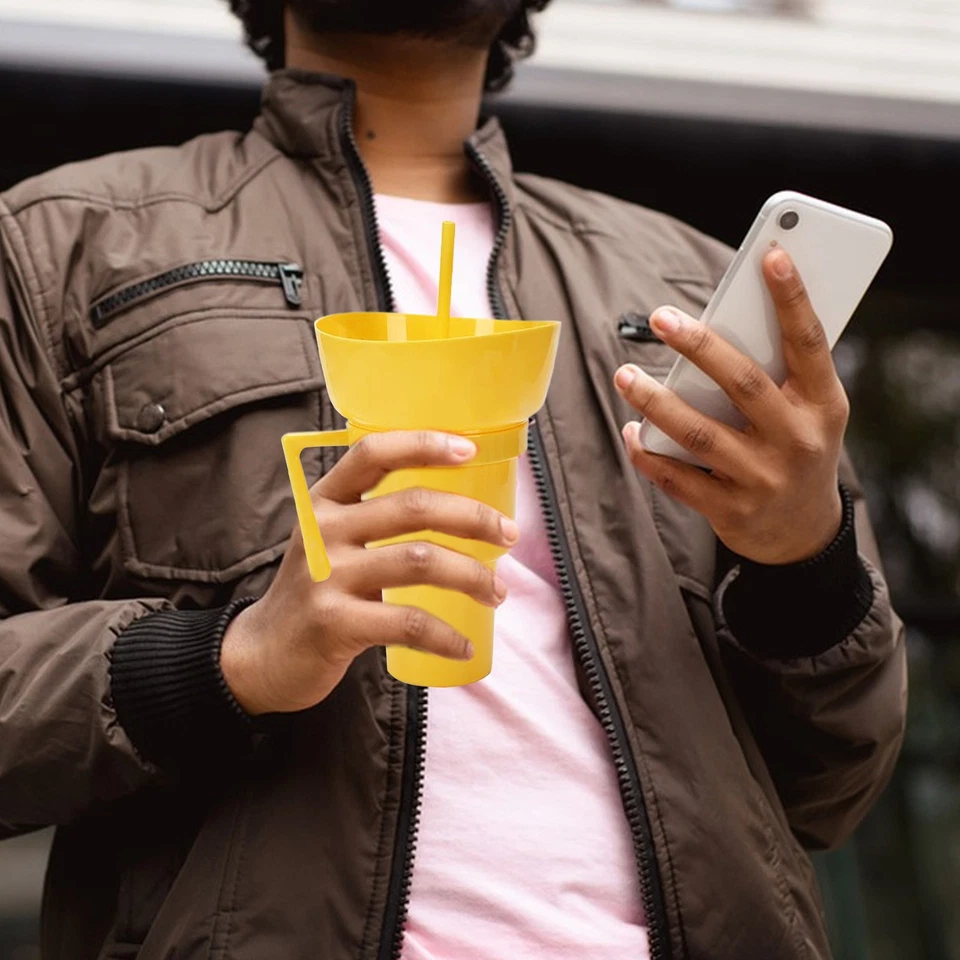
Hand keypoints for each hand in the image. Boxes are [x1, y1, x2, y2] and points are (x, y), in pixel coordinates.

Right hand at [221, 431, 517, 714]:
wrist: (264, 654)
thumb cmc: (318, 590)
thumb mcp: (332, 540)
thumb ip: (376, 518)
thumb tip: (464, 507)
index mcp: (326, 500)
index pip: (373, 452)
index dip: (423, 444)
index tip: (469, 449)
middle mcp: (324, 530)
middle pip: (413, 507)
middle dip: (473, 518)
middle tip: (509, 535)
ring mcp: (327, 576)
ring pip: (420, 561)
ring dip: (472, 575)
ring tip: (497, 591)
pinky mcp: (334, 623)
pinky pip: (408, 623)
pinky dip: (446, 635)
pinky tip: (465, 645)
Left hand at [615, 248, 846, 564]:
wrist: (803, 535)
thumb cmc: (798, 451)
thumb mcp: (809, 413)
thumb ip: (777, 375)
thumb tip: (720, 323)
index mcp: (822, 405)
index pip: (809, 343)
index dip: (792, 298)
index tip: (771, 256)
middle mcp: (796, 440)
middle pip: (743, 383)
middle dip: (701, 346)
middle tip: (662, 317)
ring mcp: (763, 478)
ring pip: (700, 434)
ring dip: (657, 402)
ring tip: (625, 375)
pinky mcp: (731, 510)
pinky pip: (679, 479)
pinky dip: (649, 454)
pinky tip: (631, 432)